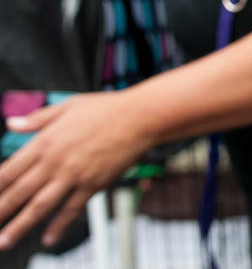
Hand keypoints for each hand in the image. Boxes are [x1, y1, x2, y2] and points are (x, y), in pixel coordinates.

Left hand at [0, 92, 153, 249]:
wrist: (141, 117)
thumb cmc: (107, 108)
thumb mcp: (68, 106)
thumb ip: (38, 118)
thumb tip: (11, 123)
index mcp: (45, 141)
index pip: (9, 170)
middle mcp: (55, 161)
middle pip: (19, 193)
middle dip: (0, 211)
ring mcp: (74, 175)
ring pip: (39, 206)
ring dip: (19, 226)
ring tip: (5, 241)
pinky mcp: (93, 184)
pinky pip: (72, 210)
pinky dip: (59, 226)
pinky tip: (48, 239)